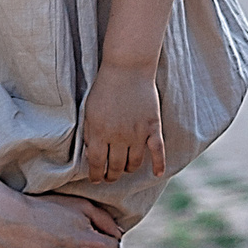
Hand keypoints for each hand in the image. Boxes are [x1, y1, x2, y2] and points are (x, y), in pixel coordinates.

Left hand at [81, 57, 166, 181]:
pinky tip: (157, 173)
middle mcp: (118, 137)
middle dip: (111, 176)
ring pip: (134, 163)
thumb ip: (88, 133)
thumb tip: (90, 153)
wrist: (127, 68)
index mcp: (99, 133)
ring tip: (124, 169)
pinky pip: (158, 152)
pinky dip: (159, 165)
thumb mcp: (88, 111)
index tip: (95, 179)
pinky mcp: (153, 127)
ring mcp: (137, 134)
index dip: (95, 175)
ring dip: (128, 169)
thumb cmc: (104, 88)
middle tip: (109, 177)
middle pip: (115, 167)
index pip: (96, 164)